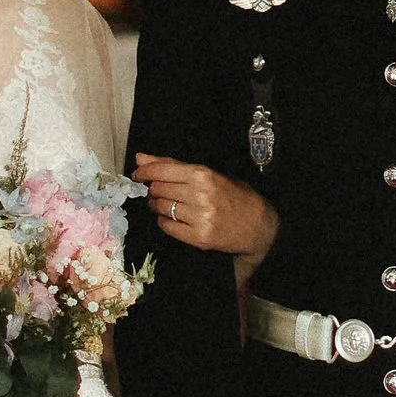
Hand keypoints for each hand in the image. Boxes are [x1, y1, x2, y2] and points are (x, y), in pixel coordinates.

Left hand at [135, 154, 279, 270]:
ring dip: (157, 206)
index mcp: (203, 175)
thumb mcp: (209, 174)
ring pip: (160, 208)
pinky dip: (164, 222)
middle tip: (159, 191)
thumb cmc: (234, 196)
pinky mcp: (199, 238)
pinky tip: (173, 218)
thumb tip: (142, 158)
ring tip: (168, 204)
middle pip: (158, 189)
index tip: (138, 174)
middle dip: (154, 189)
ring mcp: (199, 218)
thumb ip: (173, 165)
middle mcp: (200, 195)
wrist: (257, 225)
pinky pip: (167, 227)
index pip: (162, 170)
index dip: (145, 172)